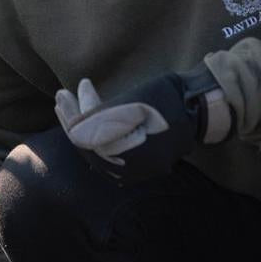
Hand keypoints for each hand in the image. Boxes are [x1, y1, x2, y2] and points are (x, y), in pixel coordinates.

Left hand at [55, 65, 230, 181]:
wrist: (201, 108)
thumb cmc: (169, 99)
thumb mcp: (135, 102)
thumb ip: (101, 117)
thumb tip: (71, 129)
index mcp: (125, 156)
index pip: (85, 137)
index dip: (72, 114)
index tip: (63, 92)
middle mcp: (125, 170)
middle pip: (85, 144)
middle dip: (71, 118)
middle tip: (59, 96)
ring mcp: (130, 170)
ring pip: (93, 148)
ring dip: (78, 125)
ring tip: (65, 105)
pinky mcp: (134, 165)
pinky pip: (104, 151)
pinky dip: (92, 134)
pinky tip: (83, 121)